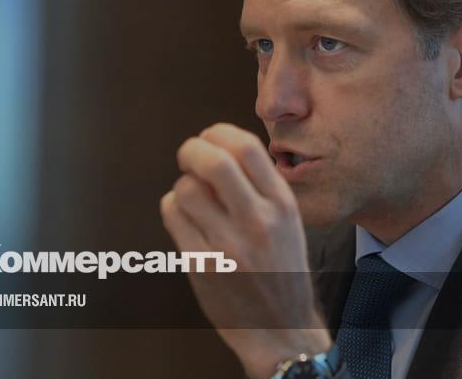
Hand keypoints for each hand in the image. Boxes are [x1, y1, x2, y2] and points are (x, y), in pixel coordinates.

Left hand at [160, 123, 330, 378]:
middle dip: (192, 149)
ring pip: (186, 188)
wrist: (280, 329)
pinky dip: (172, 207)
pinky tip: (184, 218)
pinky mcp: (203, 265)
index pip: (247, 147)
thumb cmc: (279, 268)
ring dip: (182, 184)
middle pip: (214, 161)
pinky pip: (173, 215)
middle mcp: (259, 222)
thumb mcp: (288, 222)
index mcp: (283, 205)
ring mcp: (229, 245)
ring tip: (192, 198)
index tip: (210, 139)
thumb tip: (218, 144)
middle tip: (188, 156)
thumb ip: (260, 186)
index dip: (219, 133)